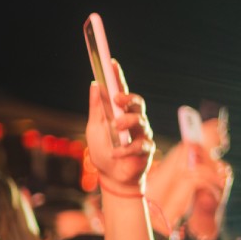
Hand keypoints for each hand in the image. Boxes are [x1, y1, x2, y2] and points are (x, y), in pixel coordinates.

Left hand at [86, 65, 153, 195]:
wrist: (111, 176)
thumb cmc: (103, 150)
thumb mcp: (94, 128)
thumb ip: (96, 108)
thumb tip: (95, 84)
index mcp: (120, 112)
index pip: (120, 90)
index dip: (118, 76)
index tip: (111, 63)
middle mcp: (133, 120)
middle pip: (137, 103)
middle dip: (129, 98)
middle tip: (117, 99)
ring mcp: (142, 134)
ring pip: (141, 121)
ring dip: (128, 122)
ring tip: (117, 127)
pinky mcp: (146, 150)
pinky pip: (141, 145)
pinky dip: (127, 149)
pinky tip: (116, 152)